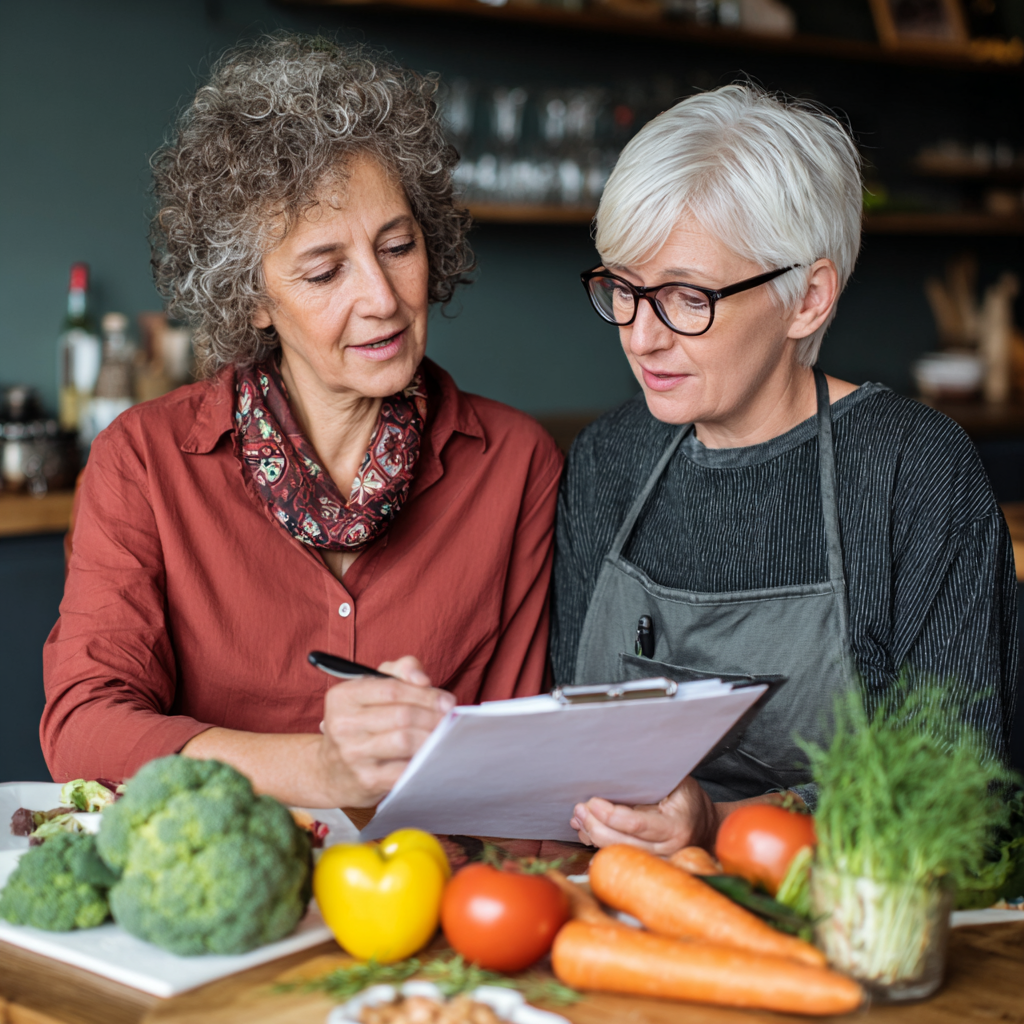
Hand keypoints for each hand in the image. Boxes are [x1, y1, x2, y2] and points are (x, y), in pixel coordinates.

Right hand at [316, 655, 454, 806]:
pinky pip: (404, 769)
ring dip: (432, 737)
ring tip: (444, 735)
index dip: (425, 694)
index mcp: (343, 697)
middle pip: (402, 715)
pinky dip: (423, 762)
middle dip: (433, 716)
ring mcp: (353, 754)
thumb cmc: (361, 722)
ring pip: (405, 741)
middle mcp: (343, 725)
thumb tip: (422, 680)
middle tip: (450, 720)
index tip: (446, 701)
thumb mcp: (371, 688)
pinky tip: (431, 757)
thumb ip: (400, 670)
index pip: (392, 689)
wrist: (331, 771)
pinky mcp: (366, 780)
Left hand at [570, 776, 720, 854]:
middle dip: (595, 826)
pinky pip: (619, 856)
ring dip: (592, 835)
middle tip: (579, 809)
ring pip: (617, 852)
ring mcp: (657, 861)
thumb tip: (615, 772)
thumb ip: (651, 780)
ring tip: (578, 818)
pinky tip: (585, 832)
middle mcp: (667, 849)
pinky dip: (598, 844)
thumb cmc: (688, 798)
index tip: (592, 802)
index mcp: (675, 826)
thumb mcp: (677, 782)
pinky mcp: (648, 864)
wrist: (706, 826)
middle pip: (622, 842)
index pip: (636, 824)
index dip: (610, 815)